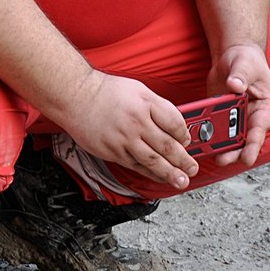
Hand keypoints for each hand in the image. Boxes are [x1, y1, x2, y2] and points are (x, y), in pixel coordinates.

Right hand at [46, 71, 198, 189]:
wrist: (76, 96)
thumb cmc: (106, 91)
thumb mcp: (137, 89)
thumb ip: (156, 106)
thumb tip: (174, 124)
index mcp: (146, 103)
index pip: (175, 122)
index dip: (185, 135)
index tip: (188, 141)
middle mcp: (137, 122)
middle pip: (167, 145)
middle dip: (184, 160)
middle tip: (193, 168)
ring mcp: (124, 139)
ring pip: (153, 160)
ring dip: (170, 173)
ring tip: (182, 180)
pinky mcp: (113, 151)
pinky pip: (136, 165)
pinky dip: (150, 173)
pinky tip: (159, 177)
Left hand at [208, 43, 269, 167]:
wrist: (233, 56)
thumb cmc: (247, 60)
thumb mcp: (246, 65)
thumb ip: (241, 75)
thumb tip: (235, 85)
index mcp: (264, 107)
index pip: (260, 129)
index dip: (253, 145)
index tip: (246, 158)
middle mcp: (251, 117)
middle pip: (244, 140)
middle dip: (233, 152)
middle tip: (221, 160)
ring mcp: (236, 118)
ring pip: (229, 138)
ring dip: (218, 146)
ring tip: (207, 153)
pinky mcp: (221, 116)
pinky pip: (214, 128)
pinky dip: (207, 134)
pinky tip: (197, 140)